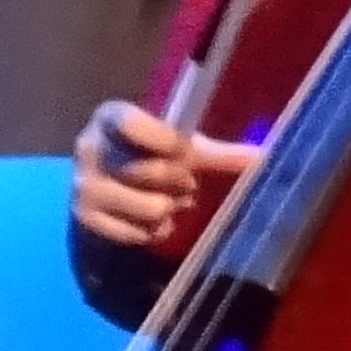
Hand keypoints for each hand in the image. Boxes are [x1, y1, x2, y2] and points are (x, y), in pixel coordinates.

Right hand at [70, 100, 262, 255]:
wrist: (106, 183)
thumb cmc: (150, 156)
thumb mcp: (182, 148)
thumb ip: (220, 153)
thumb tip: (266, 155)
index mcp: (110, 118)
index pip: (133, 124)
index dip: (164, 140)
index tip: (183, 150)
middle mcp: (89, 148)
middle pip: (149, 171)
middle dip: (179, 181)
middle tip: (184, 182)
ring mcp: (84, 185)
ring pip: (148, 206)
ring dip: (168, 209)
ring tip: (168, 201)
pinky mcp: (84, 217)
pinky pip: (136, 232)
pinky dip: (152, 231)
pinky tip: (150, 220)